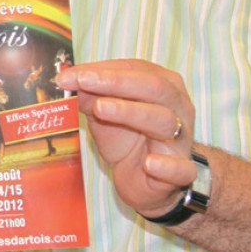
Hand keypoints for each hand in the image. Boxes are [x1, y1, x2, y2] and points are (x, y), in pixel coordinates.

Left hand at [54, 59, 197, 218]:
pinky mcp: (183, 171)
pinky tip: (150, 164)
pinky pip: (180, 168)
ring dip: (131, 112)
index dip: (101, 70)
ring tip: (100, 108)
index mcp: (163, 85)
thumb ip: (89, 96)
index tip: (67, 76)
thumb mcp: (104, 113)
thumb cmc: (128, 139)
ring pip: (162, 120)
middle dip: (116, 82)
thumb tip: (67, 79)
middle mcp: (178, 106)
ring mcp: (182, 139)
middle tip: (83, 81)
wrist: (144, 182)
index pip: (134, 69)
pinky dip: (167, 166)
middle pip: (153, 87)